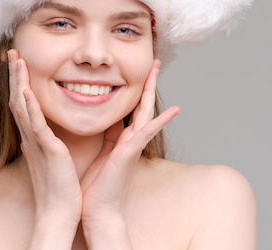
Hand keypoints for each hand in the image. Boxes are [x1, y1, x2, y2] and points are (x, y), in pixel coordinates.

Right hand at [7, 50, 81, 236]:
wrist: (59, 210)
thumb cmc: (59, 186)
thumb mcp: (55, 155)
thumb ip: (51, 139)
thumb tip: (49, 128)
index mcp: (34, 137)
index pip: (22, 103)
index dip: (19, 82)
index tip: (19, 62)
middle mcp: (30, 137)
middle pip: (18, 99)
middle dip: (15, 75)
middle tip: (12, 53)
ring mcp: (36, 142)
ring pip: (23, 106)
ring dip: (20, 82)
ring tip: (17, 61)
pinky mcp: (47, 150)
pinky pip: (36, 125)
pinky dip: (30, 107)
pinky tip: (27, 91)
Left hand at [79, 60, 180, 225]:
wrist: (97, 210)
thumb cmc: (98, 186)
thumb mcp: (103, 153)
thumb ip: (110, 136)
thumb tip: (111, 120)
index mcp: (123, 139)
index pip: (132, 108)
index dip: (137, 90)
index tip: (141, 71)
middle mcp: (131, 140)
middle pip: (142, 105)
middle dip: (147, 83)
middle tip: (154, 61)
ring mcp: (132, 146)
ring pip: (145, 113)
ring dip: (150, 91)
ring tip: (157, 71)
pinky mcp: (129, 154)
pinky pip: (146, 133)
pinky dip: (160, 121)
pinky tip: (174, 110)